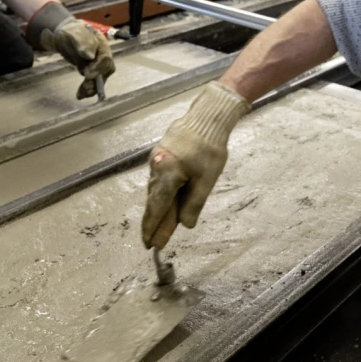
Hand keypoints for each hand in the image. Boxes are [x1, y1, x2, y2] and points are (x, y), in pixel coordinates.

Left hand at [27, 2, 114, 98]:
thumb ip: (83, 42)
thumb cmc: (70, 32)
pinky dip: (87, 90)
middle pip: (105, 70)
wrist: (64, 36)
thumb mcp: (75, 33)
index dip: (98, 68)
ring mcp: (97, 64)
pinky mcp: (91, 71)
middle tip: (86, 86)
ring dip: (92, 88)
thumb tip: (90, 56)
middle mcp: (102, 55)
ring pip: (100, 79)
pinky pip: (92, 82)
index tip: (88, 74)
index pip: (105, 58)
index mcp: (102, 43)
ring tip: (81, 93)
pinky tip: (80, 95)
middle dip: (97, 80)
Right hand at [141, 82, 250, 248]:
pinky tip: (164, 202)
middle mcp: (157, 169)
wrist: (206, 117)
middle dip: (153, 223)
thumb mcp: (207, 179)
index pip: (157, 209)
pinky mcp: (160, 154)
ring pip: (155, 190)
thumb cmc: (210, 148)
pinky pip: (157, 179)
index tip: (150, 244)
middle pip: (154, 202)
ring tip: (158, 227)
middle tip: (152, 242)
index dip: (153, 228)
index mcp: (168, 176)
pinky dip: (160, 194)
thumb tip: (185, 225)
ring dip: (156, 209)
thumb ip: (194, 203)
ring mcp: (156, 160)